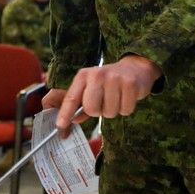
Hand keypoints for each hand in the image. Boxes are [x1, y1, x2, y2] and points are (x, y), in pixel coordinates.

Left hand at [45, 55, 161, 129]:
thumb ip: (81, 105)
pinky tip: (126, 97)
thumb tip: (73, 120)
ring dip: (113, 110)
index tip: (60, 125)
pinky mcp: (130, 84)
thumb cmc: (108, 82)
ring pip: (109, 112)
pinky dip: (126, 108)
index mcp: (83, 76)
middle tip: (104, 102)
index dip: (66, 113)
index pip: (72, 97)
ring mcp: (114, 78)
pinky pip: (125, 110)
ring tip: (116, 98)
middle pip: (91, 108)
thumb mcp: (91, 88)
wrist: (134, 69)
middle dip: (98, 111)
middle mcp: (97, 75)